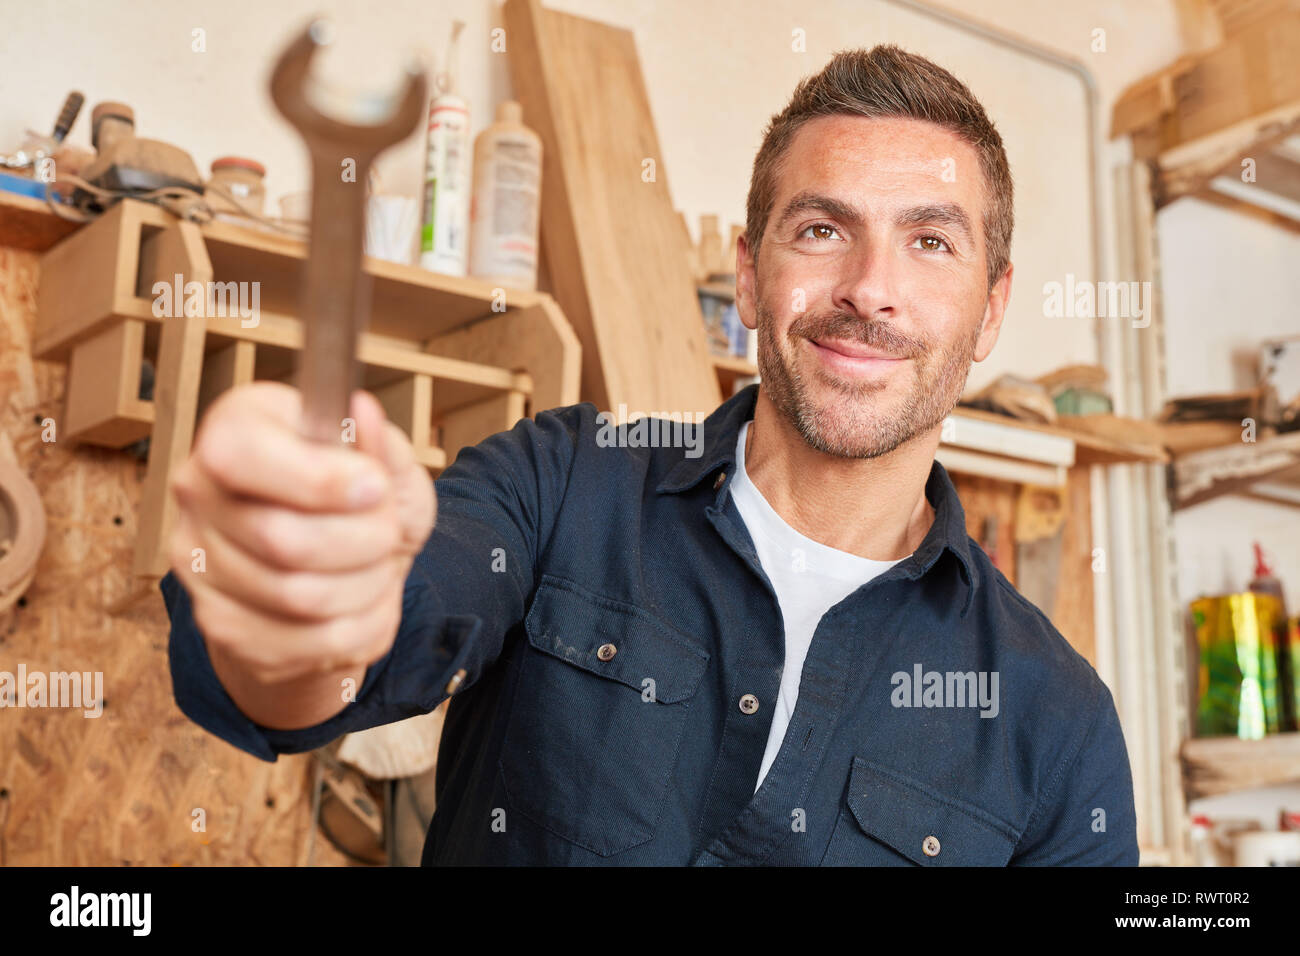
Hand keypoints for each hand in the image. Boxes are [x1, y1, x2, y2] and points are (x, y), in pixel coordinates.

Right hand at [168, 382, 436, 686]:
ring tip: (380, 567)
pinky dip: (361, 627)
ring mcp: (198, 563)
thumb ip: (379, 444)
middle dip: (365, 541)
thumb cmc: (359, 501)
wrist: (340, 566)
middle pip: (282, 539)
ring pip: (299, 597)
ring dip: (368, 586)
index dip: (319, 480)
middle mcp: (198, 492)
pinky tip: (365, 602)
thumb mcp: (386, 463)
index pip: (241, 456)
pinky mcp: (220, 626)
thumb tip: (363, 412)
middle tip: (389, 531)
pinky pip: (307, 643)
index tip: (375, 487)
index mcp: (233, 429)